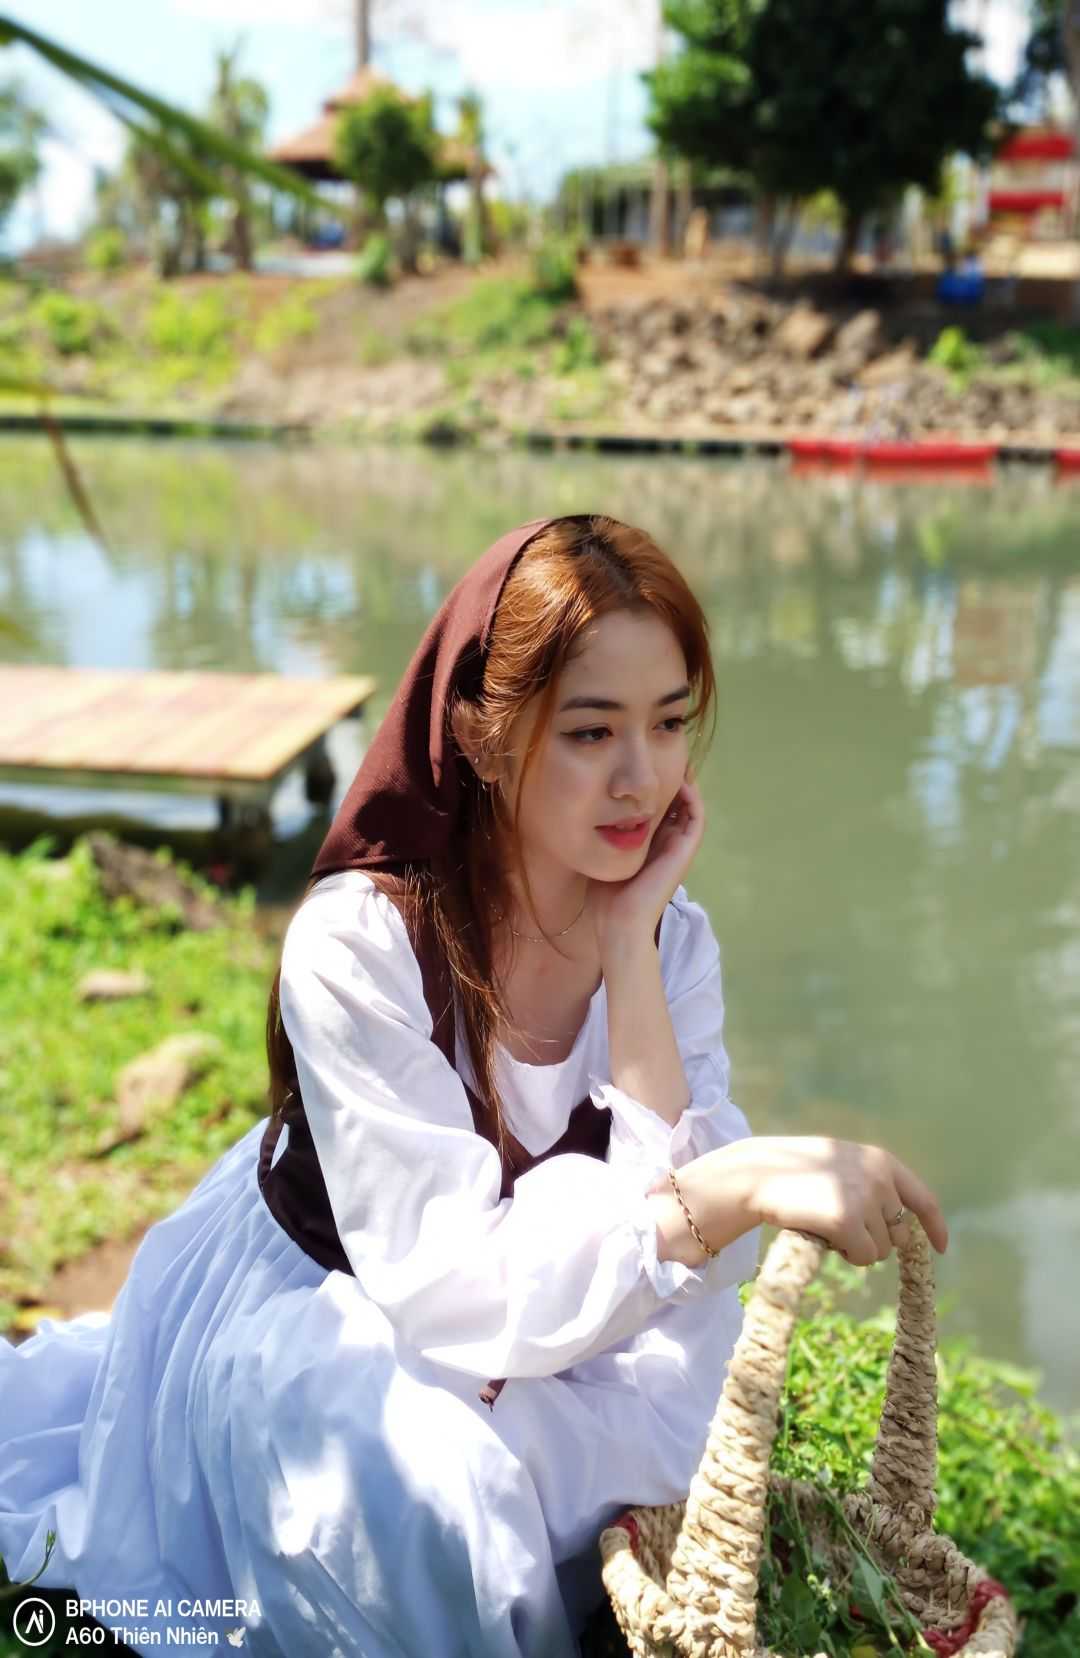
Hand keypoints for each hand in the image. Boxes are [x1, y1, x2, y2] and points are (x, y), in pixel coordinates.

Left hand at [589, 768, 705, 957]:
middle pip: (675, 803)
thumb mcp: (601, 855)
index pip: (658, 809)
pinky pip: (696, 817)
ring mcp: (678, 848)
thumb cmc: (606, 897)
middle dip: (669, 779)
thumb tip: (585, 811)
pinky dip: (692, 797)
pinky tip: (680, 780)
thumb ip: (600, 836)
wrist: (618, 923)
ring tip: (675, 759)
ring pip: (689, 807)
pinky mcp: (684, 852)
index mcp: (650, 846)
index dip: (653, 787)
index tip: (642, 766)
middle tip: (661, 755)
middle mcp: (667, 844)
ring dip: (684, 783)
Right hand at [705, 1135, 948, 1264]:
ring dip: (858, 1248)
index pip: (923, 1199)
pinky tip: (825, 1236)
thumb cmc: (797, 1174)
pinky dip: (846, 1255)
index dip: (935, 1227)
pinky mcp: (847, 1221)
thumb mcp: (843, 1166)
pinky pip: (863, 1257)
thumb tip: (902, 1227)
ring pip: (881, 1250)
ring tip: (827, 1225)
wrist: (759, 1174)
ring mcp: (865, 1199)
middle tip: (842, 1227)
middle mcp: (880, 1178)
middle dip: (876, 1239)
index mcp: (882, 1161)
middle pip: (899, 1233)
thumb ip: (873, 1184)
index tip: (941, 1249)